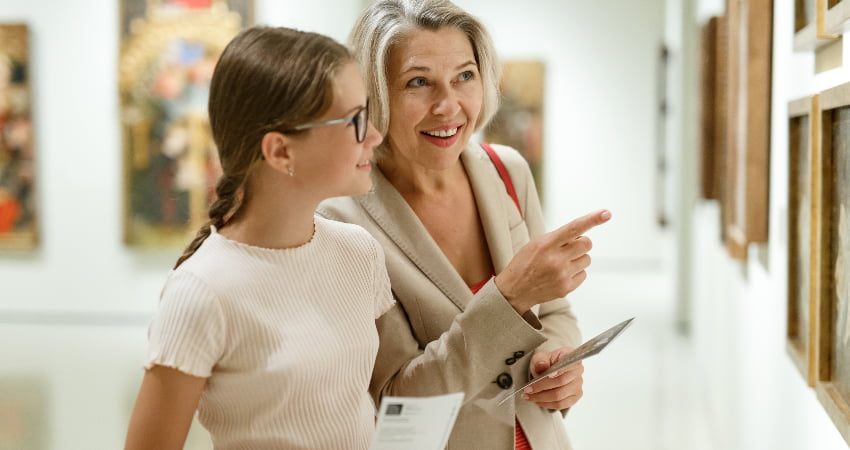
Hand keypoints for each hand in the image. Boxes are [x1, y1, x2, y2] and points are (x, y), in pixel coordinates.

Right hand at [495, 209, 610, 313]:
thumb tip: (583, 236)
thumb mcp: (536, 244)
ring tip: (560, 264)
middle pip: (587, 244)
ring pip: (587, 259)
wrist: (514, 290)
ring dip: (577, 259)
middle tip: (569, 248)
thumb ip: (559, 238)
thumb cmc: (526, 263)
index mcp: (546, 244)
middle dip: (581, 244)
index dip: (592, 219)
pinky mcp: (566, 287)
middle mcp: (556, 259)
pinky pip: (583, 274)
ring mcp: (562, 274)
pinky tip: (560, 275)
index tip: (606, 213)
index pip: (574, 228)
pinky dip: (575, 273)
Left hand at [522, 347, 583, 409]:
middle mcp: (577, 371)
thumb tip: (542, 365)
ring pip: (560, 396)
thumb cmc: (547, 362)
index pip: (568, 364)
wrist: (550, 370)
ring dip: (542, 398)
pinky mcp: (575, 397)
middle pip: (561, 382)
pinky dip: (547, 404)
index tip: (548, 375)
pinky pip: (561, 404)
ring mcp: (578, 385)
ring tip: (529, 396)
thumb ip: (540, 360)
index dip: (559, 371)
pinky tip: (538, 401)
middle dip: (541, 387)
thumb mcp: (540, 357)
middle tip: (528, 389)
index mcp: (570, 356)